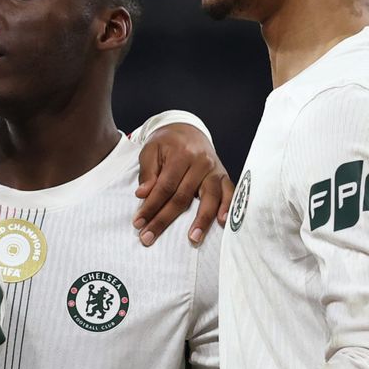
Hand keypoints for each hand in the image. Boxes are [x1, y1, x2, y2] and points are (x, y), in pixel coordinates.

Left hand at [135, 123, 231, 246]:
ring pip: (210, 198)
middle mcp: (202, 163)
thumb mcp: (150, 150)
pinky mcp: (224, 176)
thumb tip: (142, 194)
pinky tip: (223, 222)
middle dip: (165, 219)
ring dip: (202, 220)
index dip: (151, 206)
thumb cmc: (166, 143)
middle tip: (149, 238)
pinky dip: (228, 207)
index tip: (138, 223)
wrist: (188, 130)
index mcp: (181, 155)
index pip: (165, 187)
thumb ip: (147, 172)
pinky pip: (230, 193)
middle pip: (183, 197)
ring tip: (193, 239)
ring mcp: (215, 170)